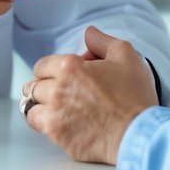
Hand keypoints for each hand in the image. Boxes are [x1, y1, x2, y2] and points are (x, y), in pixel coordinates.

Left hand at [22, 26, 158, 164]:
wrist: (138, 134)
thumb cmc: (134, 96)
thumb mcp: (126, 56)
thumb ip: (102, 40)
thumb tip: (89, 33)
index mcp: (69, 67)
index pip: (42, 65)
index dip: (53, 69)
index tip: (63, 76)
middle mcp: (57, 90)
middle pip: (34, 86)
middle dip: (47, 87)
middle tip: (63, 92)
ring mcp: (55, 115)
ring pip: (31, 107)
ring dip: (41, 106)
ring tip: (59, 109)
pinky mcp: (57, 137)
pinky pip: (39, 127)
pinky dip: (46, 124)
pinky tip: (63, 123)